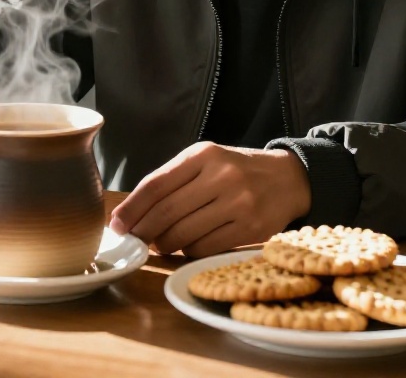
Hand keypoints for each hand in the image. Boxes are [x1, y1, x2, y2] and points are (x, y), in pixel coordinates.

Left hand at [108, 142, 309, 257]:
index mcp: (203, 155)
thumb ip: (171, 181)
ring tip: (161, 243)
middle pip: (166, 213)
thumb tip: (130, 215)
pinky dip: (188, 251)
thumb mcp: (206, 161)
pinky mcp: (251, 228)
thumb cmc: (236, 171)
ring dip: (165, 244)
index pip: (155, 184)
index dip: (131, 208)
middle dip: (143, 232)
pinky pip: (205, 247)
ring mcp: (239, 203)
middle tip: (134, 241)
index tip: (116, 225)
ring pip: (183, 234)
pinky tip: (187, 246)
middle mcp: (221, 176)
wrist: (289, 179)